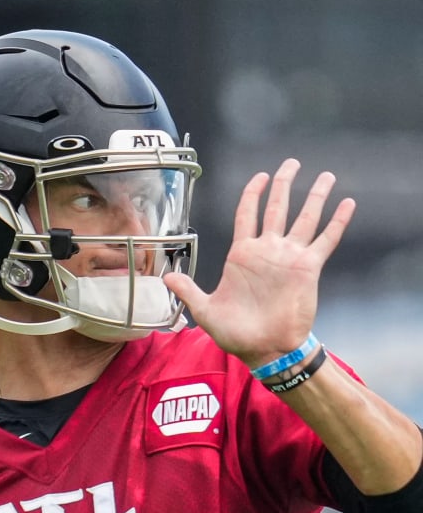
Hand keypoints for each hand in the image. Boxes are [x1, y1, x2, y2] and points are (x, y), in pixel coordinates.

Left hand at [163, 159, 354, 369]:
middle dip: (283, 184)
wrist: (264, 349)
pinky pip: (325, 240)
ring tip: (326, 176)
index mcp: (242, 255)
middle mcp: (267, 251)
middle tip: (291, 163)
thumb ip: (188, 291)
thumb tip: (165, 278)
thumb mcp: (205, 310)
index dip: (252, 194)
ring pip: (305, 218)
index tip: (260, 176)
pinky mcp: (308, 268)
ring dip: (315, 196)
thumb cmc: (235, 333)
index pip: (246, 215)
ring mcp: (289, 257)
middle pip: (277, 208)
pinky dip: (336, 222)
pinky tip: (347, 203)